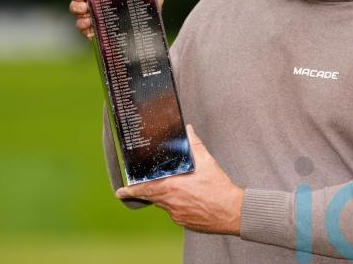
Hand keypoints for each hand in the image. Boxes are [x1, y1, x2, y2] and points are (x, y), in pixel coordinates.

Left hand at [115, 125, 243, 235]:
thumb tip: (188, 130)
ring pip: (164, 204)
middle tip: (141, 188)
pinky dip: (176, 205)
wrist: (232, 211)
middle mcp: (171, 203)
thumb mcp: (207, 162)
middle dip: (147, 191)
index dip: (131, 191)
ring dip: (165, 196)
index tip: (120, 191)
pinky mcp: (184, 222)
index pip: (145, 189)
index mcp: (172, 187)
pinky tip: (188, 199)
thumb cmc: (219, 188)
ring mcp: (177, 215)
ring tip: (176, 189)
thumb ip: (194, 145)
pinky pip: (174, 212)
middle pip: (153, 196)